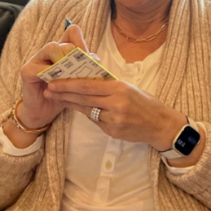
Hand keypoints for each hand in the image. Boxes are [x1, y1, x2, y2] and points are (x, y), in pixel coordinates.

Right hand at [16, 23, 90, 129]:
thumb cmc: (63, 94)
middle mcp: (48, 52)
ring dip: (65, 62)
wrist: (45, 112)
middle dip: (76, 56)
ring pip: (52, 47)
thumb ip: (85, 67)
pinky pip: (41, 68)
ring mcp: (36, 59)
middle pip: (65, 42)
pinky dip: (53, 76)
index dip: (81, 42)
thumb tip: (95, 58)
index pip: (72, 33)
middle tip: (80, 72)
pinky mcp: (27, 71)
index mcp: (62, 51)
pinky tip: (58, 86)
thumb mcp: (77, 80)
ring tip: (69, 77)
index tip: (89, 58)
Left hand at [44, 77, 185, 149]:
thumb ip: (109, 85)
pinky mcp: (113, 131)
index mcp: (120, 88)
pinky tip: (81, 110)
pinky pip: (96, 121)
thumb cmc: (146, 103)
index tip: (54, 82)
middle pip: (84, 98)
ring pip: (87, 111)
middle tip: (49, 90)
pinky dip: (88, 115)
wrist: (161, 125)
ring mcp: (114, 119)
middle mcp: (116, 104)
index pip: (88, 85)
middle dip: (64, 94)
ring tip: (59, 99)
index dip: (68, 84)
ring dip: (72, 105)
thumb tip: (87, 79)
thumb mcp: (129, 88)